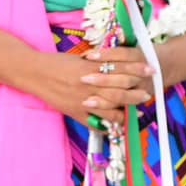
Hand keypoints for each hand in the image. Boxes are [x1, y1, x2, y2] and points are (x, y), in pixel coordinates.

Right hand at [30, 45, 153, 121]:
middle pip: (119, 88)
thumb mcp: (80, 58)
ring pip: (110, 107)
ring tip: (137, 112)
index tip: (150, 69)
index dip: (137, 68)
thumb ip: (98, 62)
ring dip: (126, 110)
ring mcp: (83, 99)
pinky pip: (94, 122)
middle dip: (136, 91)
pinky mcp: (75, 111)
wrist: (34, 72)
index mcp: (92, 67)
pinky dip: (106, 125)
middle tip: (148, 93)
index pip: (120, 67)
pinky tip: (116, 127)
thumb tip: (117, 63)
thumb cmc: (57, 62)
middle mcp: (90, 83)